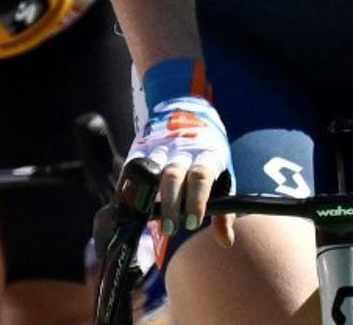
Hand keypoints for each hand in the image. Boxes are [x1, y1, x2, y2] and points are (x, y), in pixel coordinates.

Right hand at [129, 95, 235, 246]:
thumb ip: (224, 209)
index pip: (201, 175)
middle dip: (171, 204)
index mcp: (207, 154)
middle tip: (170, 230)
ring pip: (150, 170)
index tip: (193, 224)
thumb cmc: (208, 156)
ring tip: (145, 220)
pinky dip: (128, 188)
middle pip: (173, 175)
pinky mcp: (141, 146)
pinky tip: (126, 207)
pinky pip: (131, 168)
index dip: (196, 200)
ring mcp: (160, 146)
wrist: (189, 112)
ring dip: (146, 197)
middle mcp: (182, 149)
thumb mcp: (224, 175)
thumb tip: (226, 241)